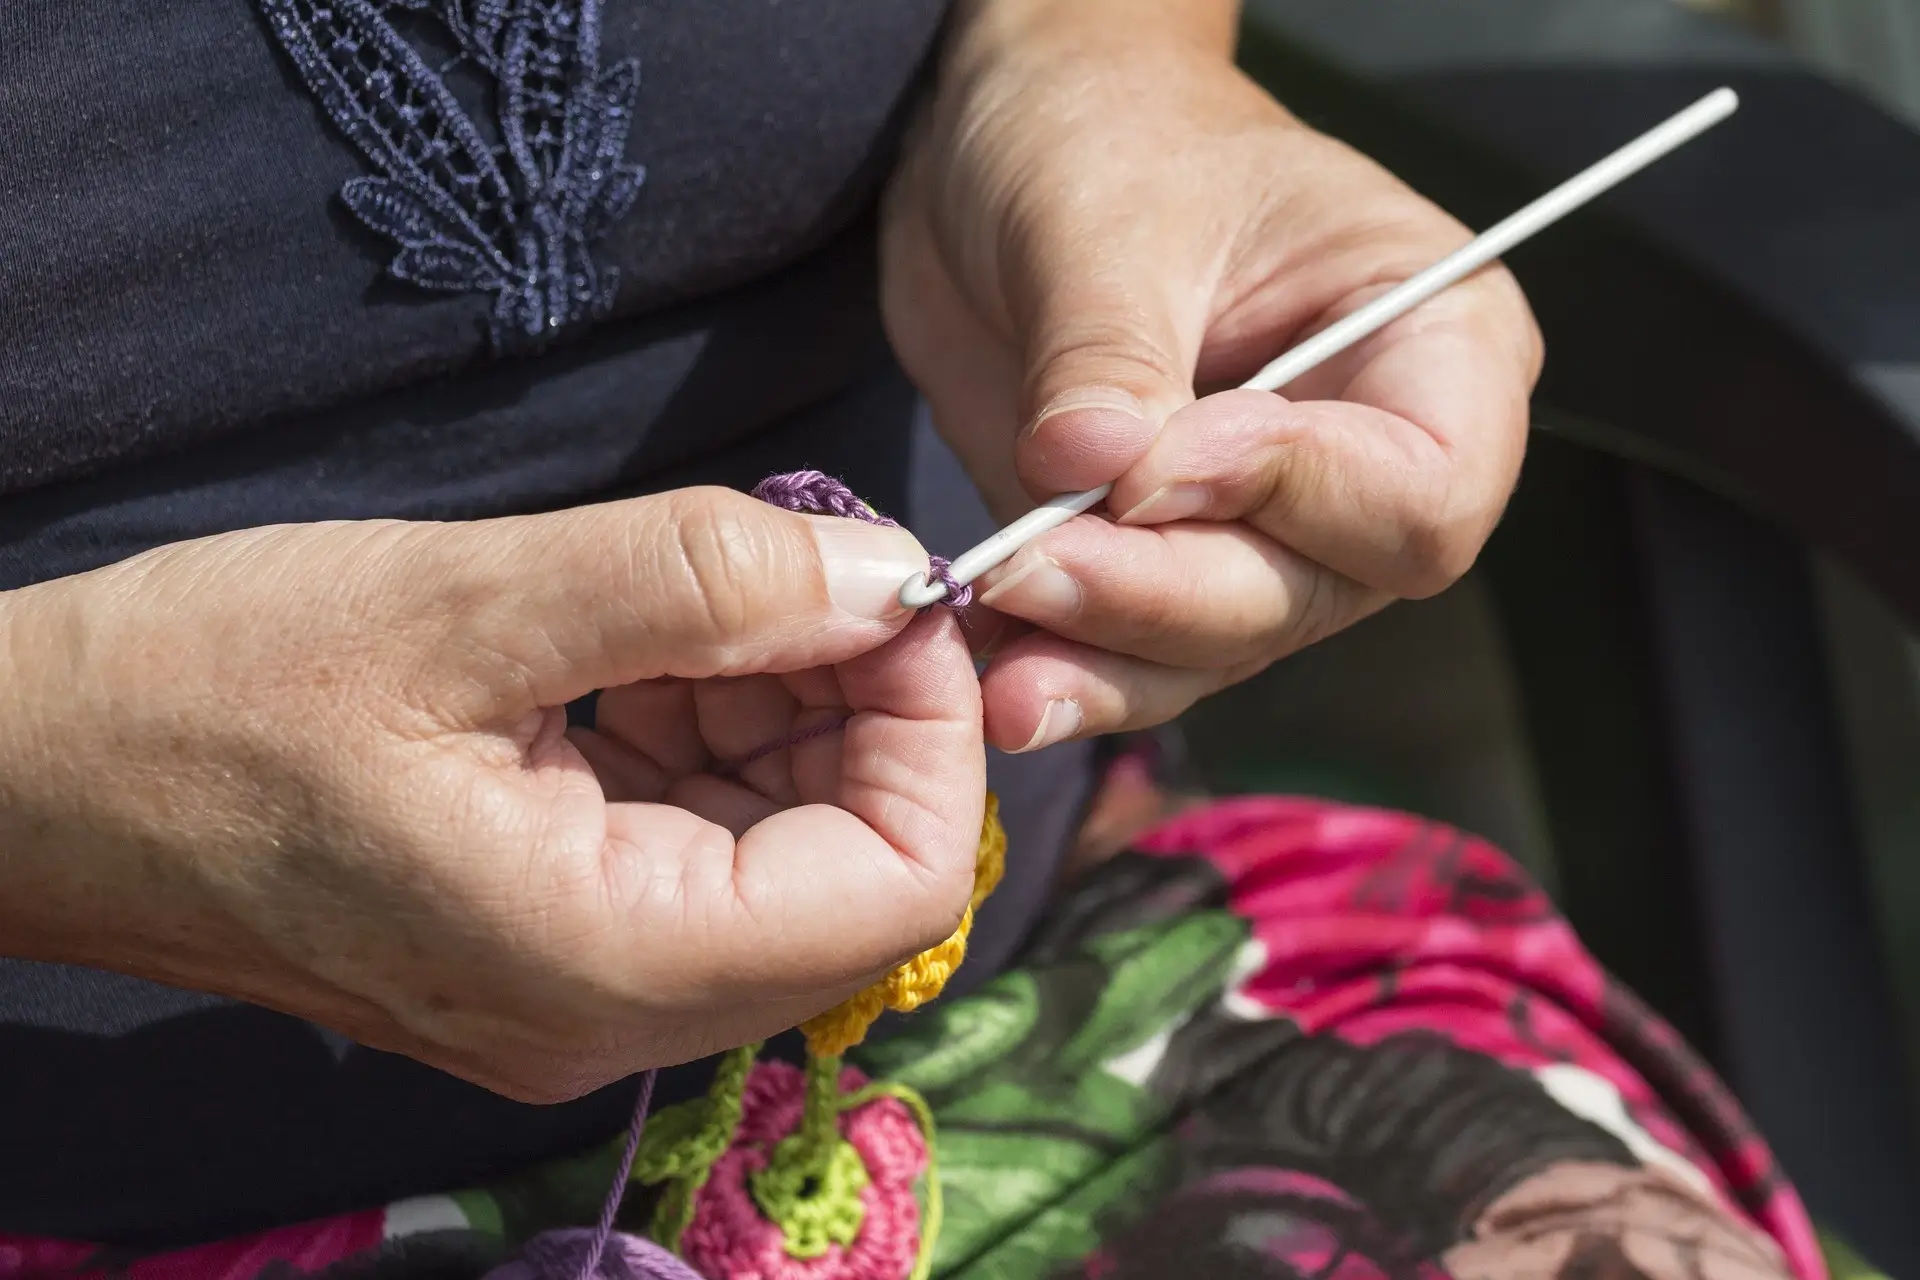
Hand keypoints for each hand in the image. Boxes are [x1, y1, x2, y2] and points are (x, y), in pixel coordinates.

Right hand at [0, 491, 981, 1101]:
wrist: (29, 771)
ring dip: (776, 710)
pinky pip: (692, 843)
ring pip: (780, 851)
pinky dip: (703, 731)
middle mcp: (613, 1011)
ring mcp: (579, 984)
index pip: (895, 892)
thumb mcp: (462, 602)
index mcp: (606, 963)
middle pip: (852, 875)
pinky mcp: (544, 936)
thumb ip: (699, 583)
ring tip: (680, 599)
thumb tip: (888, 577)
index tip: (888, 592)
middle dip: (857, 709)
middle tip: (791, 569)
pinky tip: (628, 647)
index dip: (932, 732)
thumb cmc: (206, 688)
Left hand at [884, 0, 1541, 752]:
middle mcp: (1366, 459)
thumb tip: (1089, 465)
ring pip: (1219, 643)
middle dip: (1165, 593)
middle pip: (1309, 589)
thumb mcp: (1106, 216)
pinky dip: (1067, 669)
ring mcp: (1265, 524)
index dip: (1294, 496)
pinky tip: (996, 675)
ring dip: (1106, 660)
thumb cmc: (1108, 132)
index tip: (1151, 467)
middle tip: (1031, 569)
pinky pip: (1134, 652)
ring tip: (1004, 669)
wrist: (1014, 148)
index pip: (1423, 487)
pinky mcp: (1163, 562)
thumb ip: (1107, 353)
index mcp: (1433, 342)